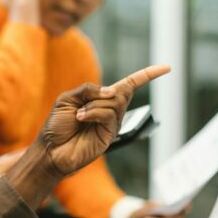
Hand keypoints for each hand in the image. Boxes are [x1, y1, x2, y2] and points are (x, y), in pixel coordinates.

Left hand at [40, 65, 170, 176]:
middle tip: (80, 108)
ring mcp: (111, 124)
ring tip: (78, 117)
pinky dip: (93, 112)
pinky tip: (81, 118)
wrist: (50, 150)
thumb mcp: (67, 99)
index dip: (148, 75)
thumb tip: (111, 90)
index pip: (130, 85)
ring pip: (114, 102)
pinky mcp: (110, 135)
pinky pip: (108, 114)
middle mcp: (110, 111)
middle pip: (121, 91)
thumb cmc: (56, 126)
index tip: (167, 67)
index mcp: (101, 100)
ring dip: (92, 106)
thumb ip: (87, 90)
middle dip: (99, 95)